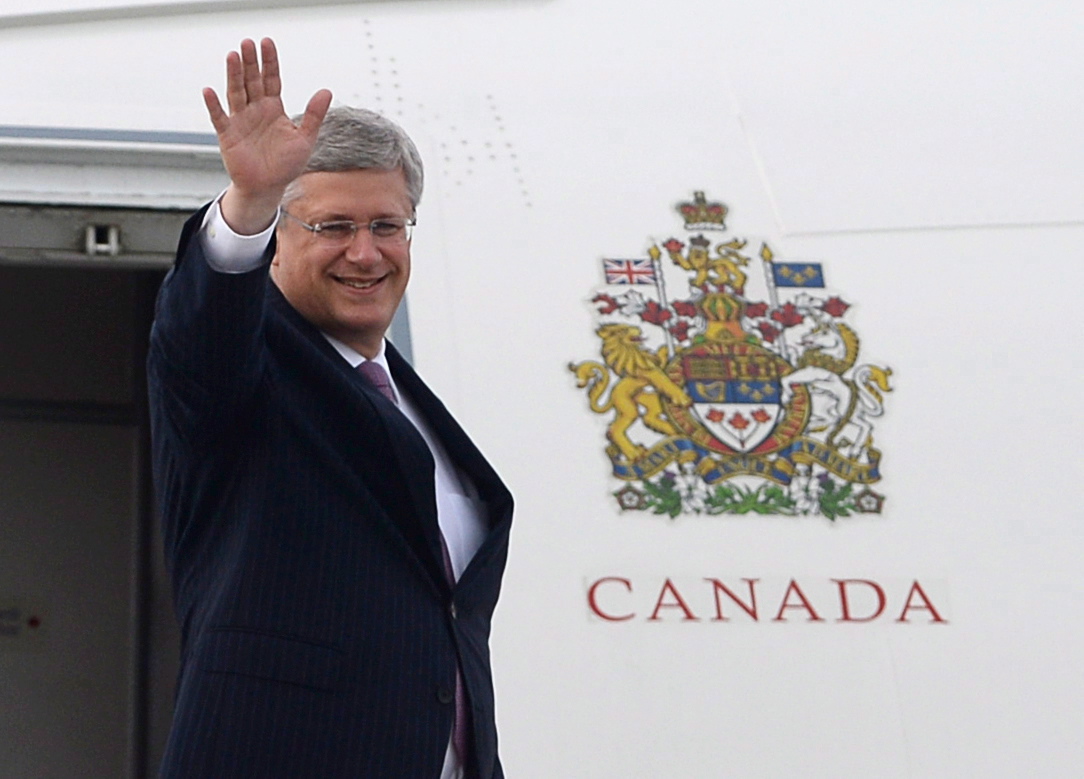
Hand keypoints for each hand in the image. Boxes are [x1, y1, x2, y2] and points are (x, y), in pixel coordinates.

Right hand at [203, 38, 331, 233]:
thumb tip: (326, 90)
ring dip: (233, 75)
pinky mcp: (228, 135)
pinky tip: (209, 90)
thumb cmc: (286, 164)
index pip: (272, 79)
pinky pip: (219, 117)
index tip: (267, 43)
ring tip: (233, 56)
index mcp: (274, 108)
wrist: (268, 188)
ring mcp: (240, 120)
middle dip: (250, 63)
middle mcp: (256, 110)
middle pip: (252, 81)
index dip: (270, 62)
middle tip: (248, 43)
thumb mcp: (305, 138)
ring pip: (236, 93)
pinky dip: (214, 105)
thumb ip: (315, 115)